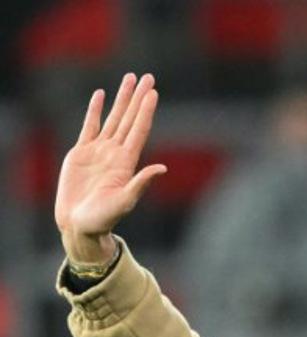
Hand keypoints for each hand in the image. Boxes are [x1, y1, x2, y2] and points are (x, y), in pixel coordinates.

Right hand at [55, 72, 166, 262]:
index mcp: (127, 162)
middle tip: (148, 77)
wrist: (79, 224)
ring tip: (129, 79)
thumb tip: (162, 168)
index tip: (153, 92)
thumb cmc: (103, 218)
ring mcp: (99, 151)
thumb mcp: (125, 201)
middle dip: (138, 98)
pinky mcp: (81, 153)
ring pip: (113, 118)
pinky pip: (90, 126)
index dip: (146, 111)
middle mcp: (116, 153)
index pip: (139, 130)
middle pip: (129, 119)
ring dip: (121, 99)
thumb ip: (141, 183)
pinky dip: (95, 111)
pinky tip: (101, 96)